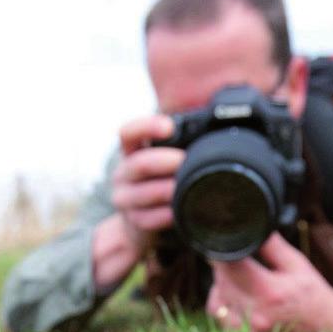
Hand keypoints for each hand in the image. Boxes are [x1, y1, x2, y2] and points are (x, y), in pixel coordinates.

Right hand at [92, 115, 184, 290]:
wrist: (146, 220)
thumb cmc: (164, 181)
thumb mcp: (167, 157)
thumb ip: (181, 135)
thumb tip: (208, 109)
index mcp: (132, 151)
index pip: (129, 133)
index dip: (146, 127)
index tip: (169, 127)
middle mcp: (124, 173)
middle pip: (139, 164)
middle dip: (165, 162)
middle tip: (185, 161)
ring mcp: (125, 198)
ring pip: (145, 193)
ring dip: (169, 190)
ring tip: (187, 187)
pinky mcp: (134, 221)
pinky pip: (149, 219)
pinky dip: (167, 215)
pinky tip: (180, 212)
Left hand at [206, 233, 332, 331]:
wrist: (326, 327)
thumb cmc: (311, 292)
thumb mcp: (296, 263)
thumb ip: (271, 246)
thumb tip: (251, 228)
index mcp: (269, 292)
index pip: (231, 267)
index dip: (222, 253)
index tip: (220, 245)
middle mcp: (256, 314)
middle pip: (222, 284)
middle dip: (223, 269)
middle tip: (232, 261)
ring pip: (215, 304)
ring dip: (221, 289)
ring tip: (237, 281)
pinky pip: (222, 320)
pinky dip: (225, 307)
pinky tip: (239, 300)